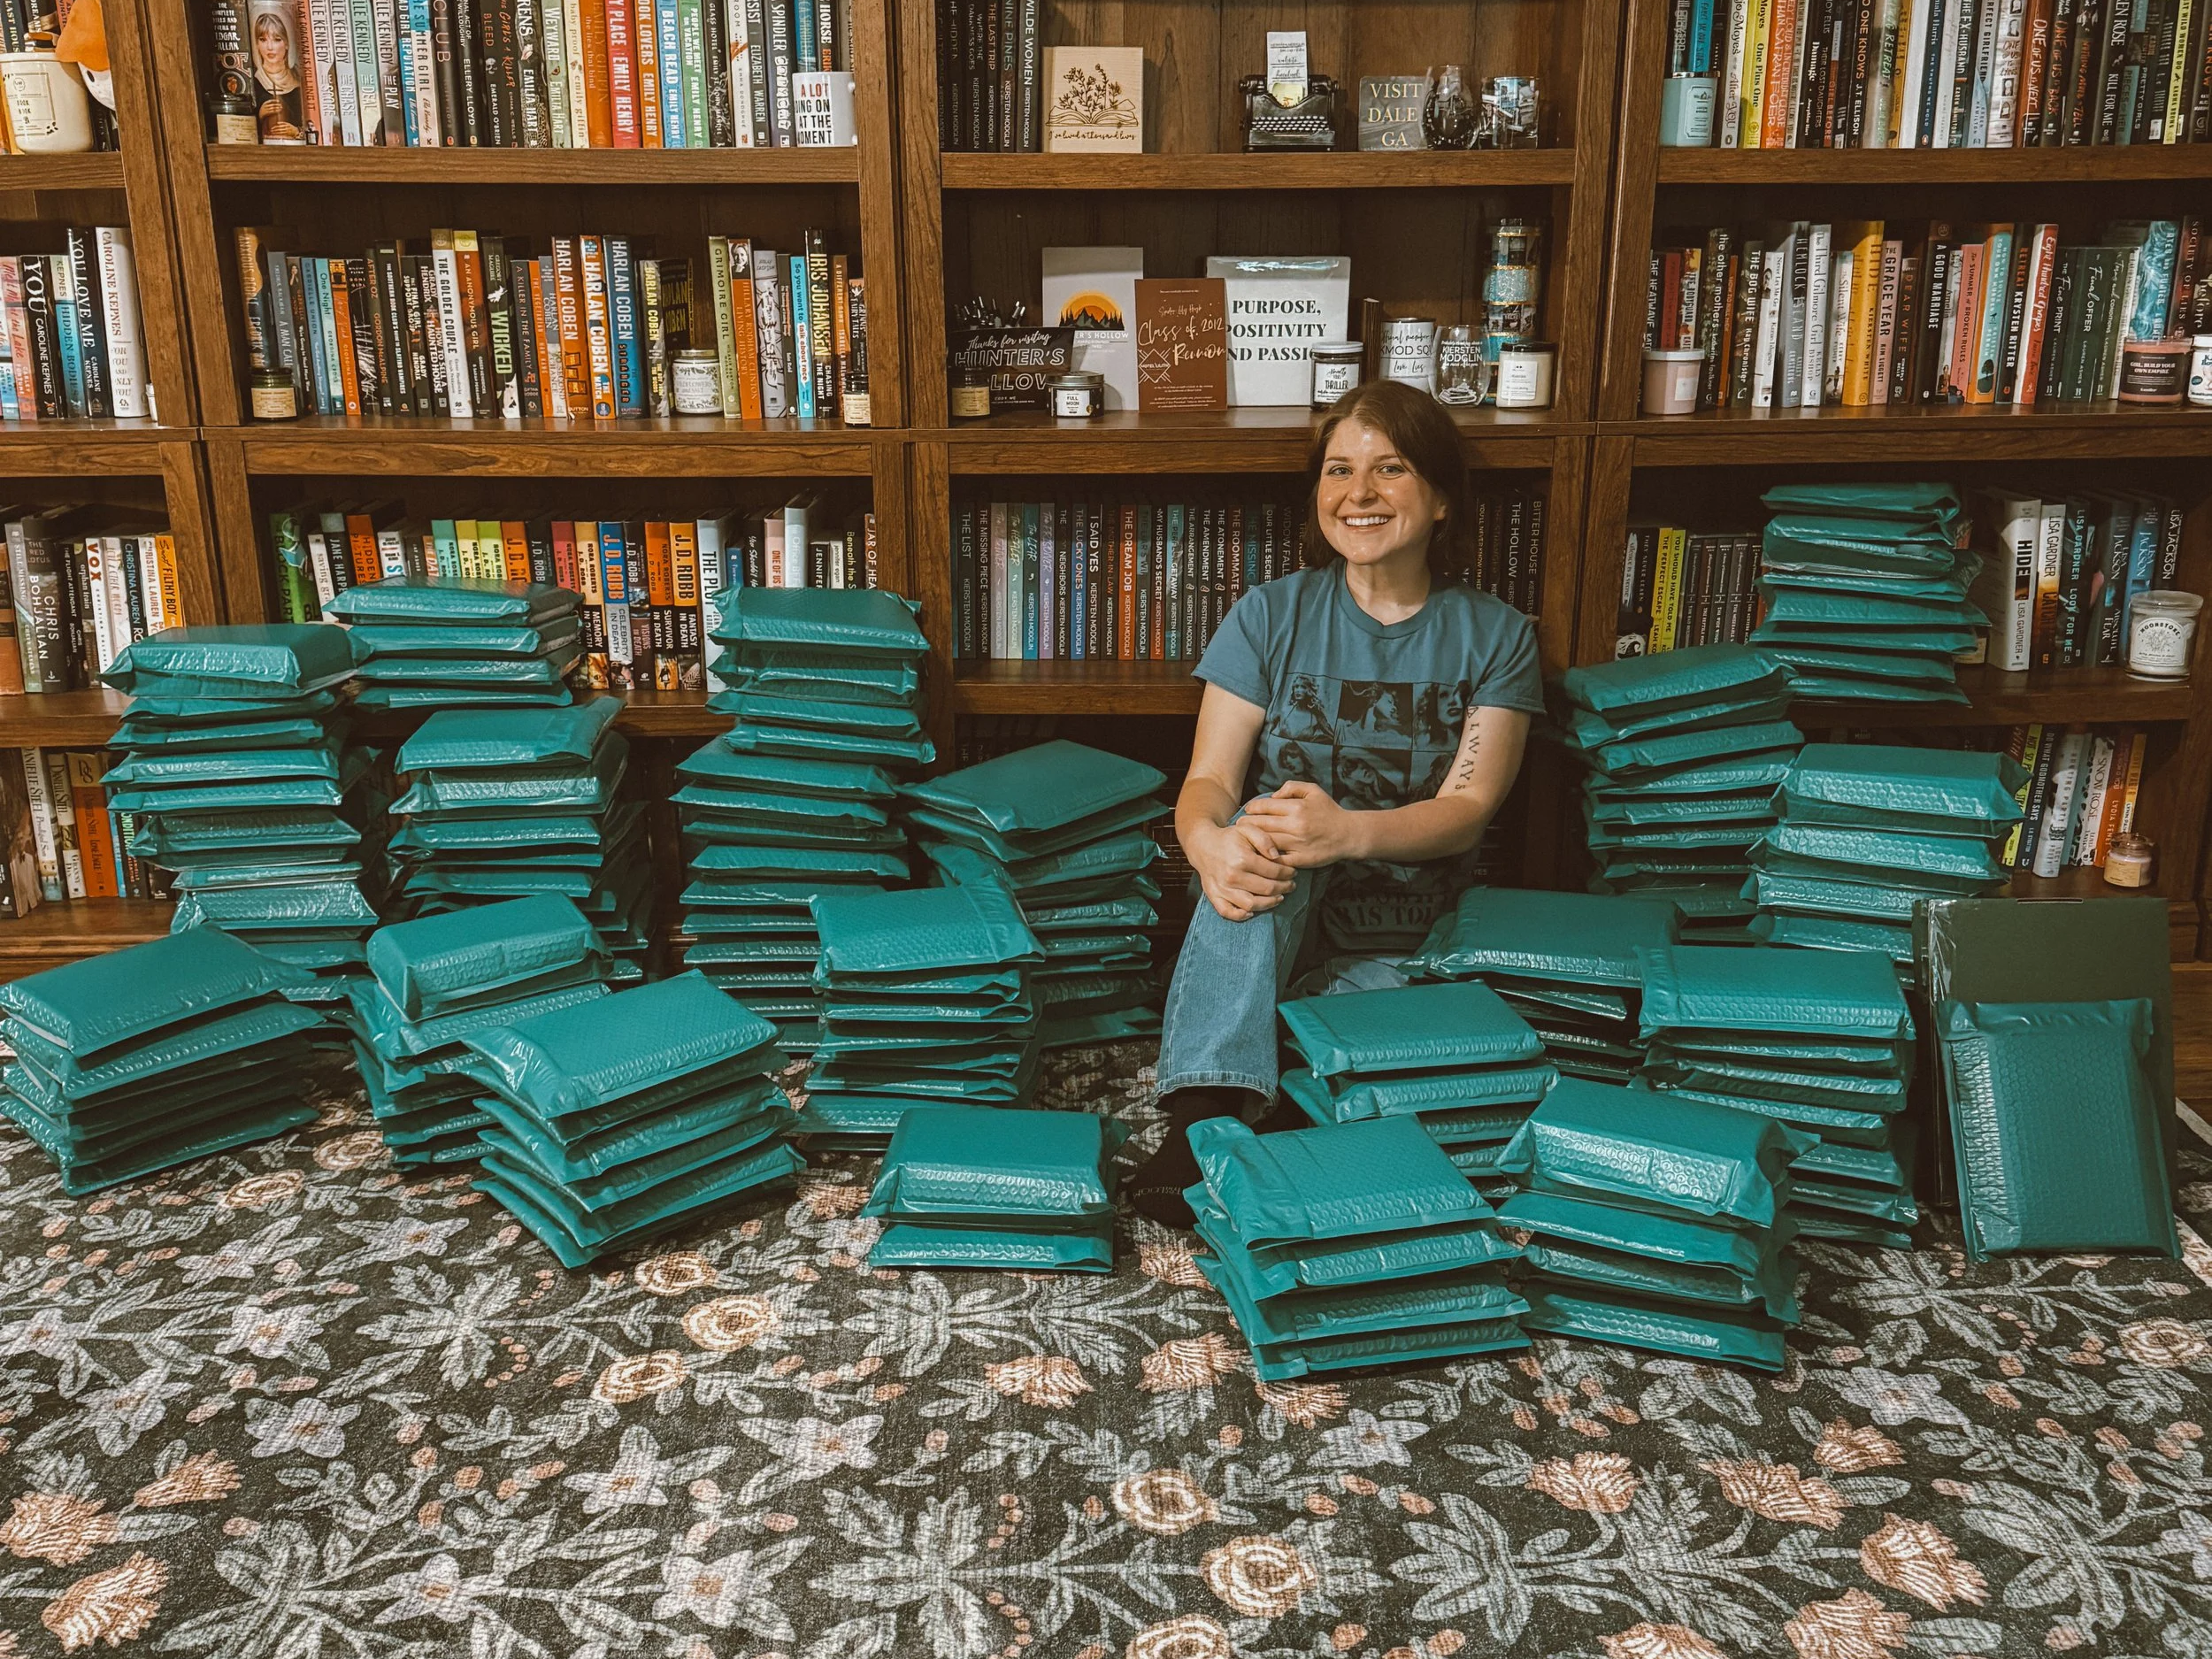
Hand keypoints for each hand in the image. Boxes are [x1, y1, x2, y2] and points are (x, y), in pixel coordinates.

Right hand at [1188, 819, 1295, 920]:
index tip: (1293, 872)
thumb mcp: (1247, 829)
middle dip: (1284, 888)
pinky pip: (1228, 912)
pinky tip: (1252, 911)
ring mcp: (1222, 888)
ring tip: (1279, 897)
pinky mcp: (1214, 896)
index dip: (1288, 873)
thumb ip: (1264, 839)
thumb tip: (1277, 857)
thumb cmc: (1229, 838)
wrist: (1204, 845)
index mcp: (1242, 859)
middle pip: (1266, 889)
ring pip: (1252, 904)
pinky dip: (1241, 915)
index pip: (1274, 872)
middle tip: (1291, 885)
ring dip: (1269, 903)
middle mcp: (1232, 876)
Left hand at [1240, 781, 1365, 868]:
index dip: (1251, 808)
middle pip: (1261, 825)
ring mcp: (1297, 844)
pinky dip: (1265, 857)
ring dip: (1251, 841)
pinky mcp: (1300, 860)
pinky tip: (1257, 854)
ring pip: (1265, 842)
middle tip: (1238, 825)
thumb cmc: (1329, 811)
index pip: (1265, 806)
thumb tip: (1272, 796)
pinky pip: (1276, 859)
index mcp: (1297, 807)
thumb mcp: (1313, 790)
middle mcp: (1295, 826)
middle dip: (1246, 824)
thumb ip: (1291, 787)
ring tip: (1243, 839)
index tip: (1246, 810)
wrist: (1348, 835)